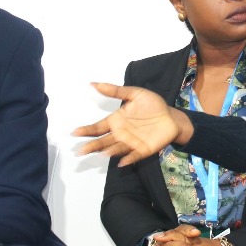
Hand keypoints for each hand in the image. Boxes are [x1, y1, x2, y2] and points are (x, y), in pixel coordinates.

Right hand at [75, 83, 193, 165]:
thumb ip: (115, 90)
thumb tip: (93, 83)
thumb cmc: (152, 105)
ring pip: (117, 148)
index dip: (87, 130)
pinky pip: (134, 155)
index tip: (74, 132)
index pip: (98, 127)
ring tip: (102, 152)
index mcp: (116, 121)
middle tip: (80, 150)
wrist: (171, 116)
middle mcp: (121, 134)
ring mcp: (131, 143)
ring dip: (110, 151)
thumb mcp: (134, 93)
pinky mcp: (143, 150)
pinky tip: (122, 162)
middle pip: (103, 141)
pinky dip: (128, 159)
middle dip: (92, 146)